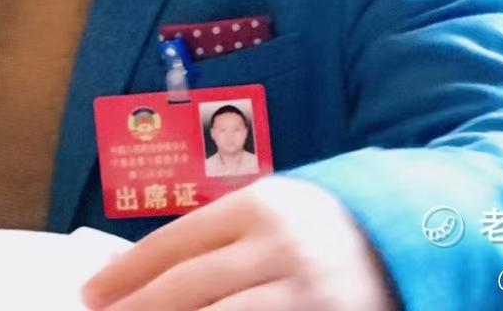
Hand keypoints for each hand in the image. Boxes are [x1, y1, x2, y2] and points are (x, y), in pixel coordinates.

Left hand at [82, 176, 395, 310]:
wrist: (412, 241)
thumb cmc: (319, 229)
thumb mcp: (269, 213)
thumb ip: (214, 236)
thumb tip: (136, 273)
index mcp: (259, 207)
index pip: (174, 244)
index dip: (125, 274)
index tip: (90, 295)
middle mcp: (280, 249)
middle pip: (187, 288)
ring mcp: (306, 295)